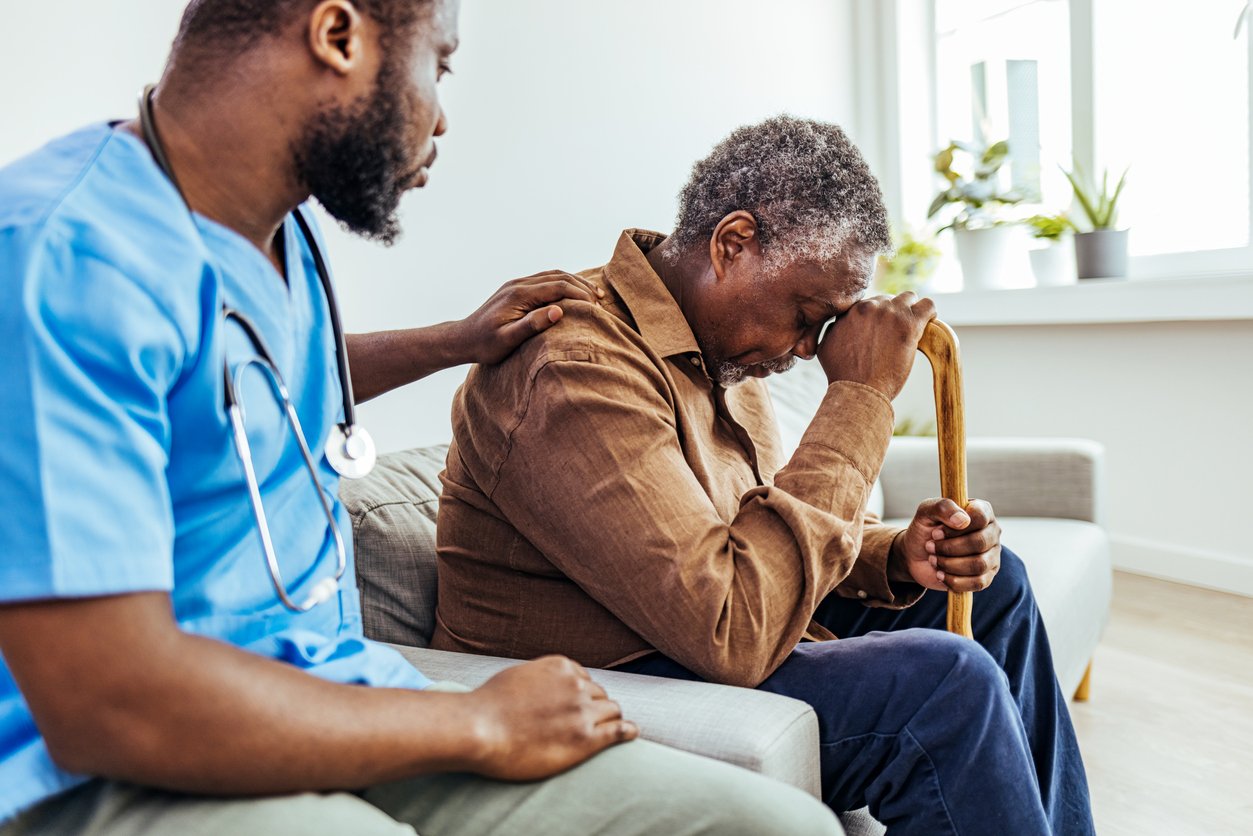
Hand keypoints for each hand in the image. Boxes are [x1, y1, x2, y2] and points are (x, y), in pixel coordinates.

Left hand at [457, 271, 602, 364]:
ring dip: (574, 282)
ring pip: (552, 275)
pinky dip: (562, 284)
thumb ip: (532, 325)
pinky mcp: (515, 289)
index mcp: (519, 294)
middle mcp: (518, 284)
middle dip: (581, 286)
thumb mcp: (508, 340)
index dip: (580, 294)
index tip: (595, 307)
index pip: (557, 286)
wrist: (462, 339)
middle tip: (600, 300)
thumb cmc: (485, 345)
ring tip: (593, 295)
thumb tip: (558, 311)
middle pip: (558, 276)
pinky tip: (572, 294)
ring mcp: (516, 285)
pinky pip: (544, 280)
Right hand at [466, 655, 638, 780]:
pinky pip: (619, 731)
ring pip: (612, 711)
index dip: (583, 694)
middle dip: (595, 707)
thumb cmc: (488, 704)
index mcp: (560, 667)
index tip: (580, 705)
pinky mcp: (586, 739)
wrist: (479, 728)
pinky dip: (628, 731)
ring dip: (610, 719)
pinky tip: (631, 734)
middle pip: (600, 695)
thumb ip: (540, 677)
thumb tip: (546, 685)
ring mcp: (582, 711)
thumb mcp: (518, 675)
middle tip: (589, 722)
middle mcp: (576, 685)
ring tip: (609, 729)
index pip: (585, 678)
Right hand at [816, 292, 935, 398]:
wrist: (859, 390)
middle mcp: (872, 306)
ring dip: (911, 310)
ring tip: (913, 325)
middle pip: (889, 299)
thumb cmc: (842, 374)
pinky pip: (928, 305)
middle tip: (896, 333)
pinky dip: (929, 312)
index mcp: (853, 310)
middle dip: (893, 313)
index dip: (877, 317)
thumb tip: (839, 326)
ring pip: (909, 298)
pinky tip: (928, 321)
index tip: (882, 329)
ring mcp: (892, 313)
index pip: (872, 303)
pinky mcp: (910, 324)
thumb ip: (833, 330)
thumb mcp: (826, 346)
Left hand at [892, 498, 1001, 592]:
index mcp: (981, 511)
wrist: (916, 555)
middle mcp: (991, 532)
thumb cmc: (926, 529)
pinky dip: (954, 580)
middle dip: (949, 548)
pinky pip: (977, 583)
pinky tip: (940, 574)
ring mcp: (992, 556)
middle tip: (930, 546)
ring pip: (979, 564)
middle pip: (980, 542)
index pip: (980, 517)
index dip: (956, 528)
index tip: (936, 532)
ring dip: (949, 564)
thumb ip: (942, 507)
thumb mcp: (926, 512)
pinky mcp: (986, 577)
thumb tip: (962, 520)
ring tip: (933, 560)